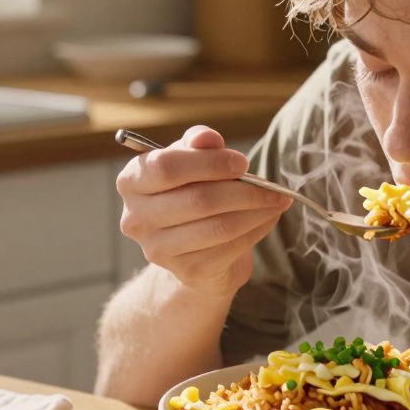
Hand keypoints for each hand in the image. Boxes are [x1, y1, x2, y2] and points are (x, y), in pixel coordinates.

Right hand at [116, 125, 290, 298]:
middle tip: (271, 186)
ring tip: (277, 200)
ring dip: (256, 211)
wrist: (193, 250)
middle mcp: (136, 218)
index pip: (166, 167)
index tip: (242, 162)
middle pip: (198, 200)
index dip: (209, 163)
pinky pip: (230, 247)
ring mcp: (159, 249)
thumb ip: (198, 144)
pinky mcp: (186, 271)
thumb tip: (208, 138)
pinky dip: (256, 230)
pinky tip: (268, 218)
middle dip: (243, 190)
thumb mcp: (192, 161)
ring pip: (218, 226)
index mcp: (131, 182)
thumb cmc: (191, 192)